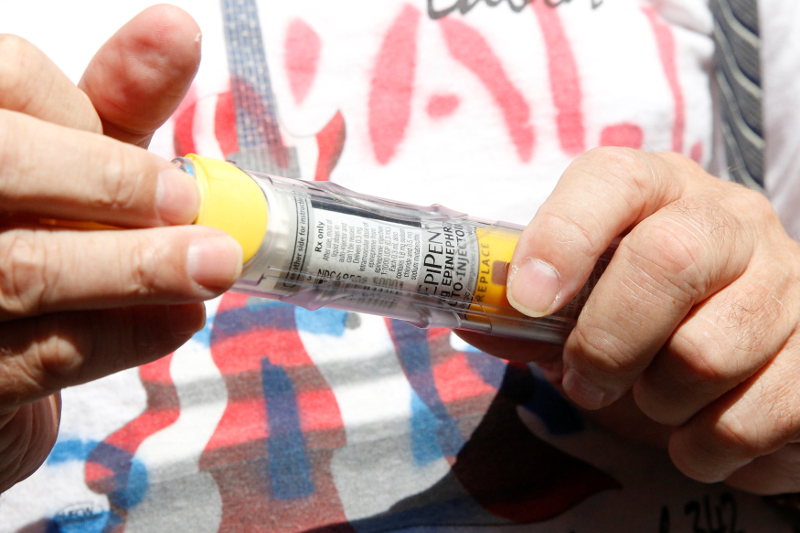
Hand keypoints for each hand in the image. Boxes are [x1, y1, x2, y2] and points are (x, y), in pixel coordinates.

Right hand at [0, 6, 241, 491]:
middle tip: (193, 205)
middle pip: (4, 164)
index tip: (142, 152)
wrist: (0, 348)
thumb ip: (116, 102)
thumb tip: (177, 31)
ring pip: (25, 268)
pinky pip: (44, 352)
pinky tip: (180, 317)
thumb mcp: (75, 161)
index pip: (3, 79)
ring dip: (139, 267)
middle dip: (111, 182)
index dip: (76, 114)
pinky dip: (126, 333)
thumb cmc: (41, 229)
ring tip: (216, 263)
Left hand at [464, 147, 799, 494]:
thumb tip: (471, 320)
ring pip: (705, 355)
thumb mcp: (580, 310)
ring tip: (654, 400)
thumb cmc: (645, 323)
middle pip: (666, 262)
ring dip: (655, 404)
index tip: (528, 301)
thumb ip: (526, 317)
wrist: (745, 359)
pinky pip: (753, 419)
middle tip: (587, 378)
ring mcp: (789, 282)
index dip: (563, 236)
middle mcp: (731, 220)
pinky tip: (699, 429)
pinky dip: (704, 447)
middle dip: (606, 342)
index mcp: (658, 191)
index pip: (612, 180)